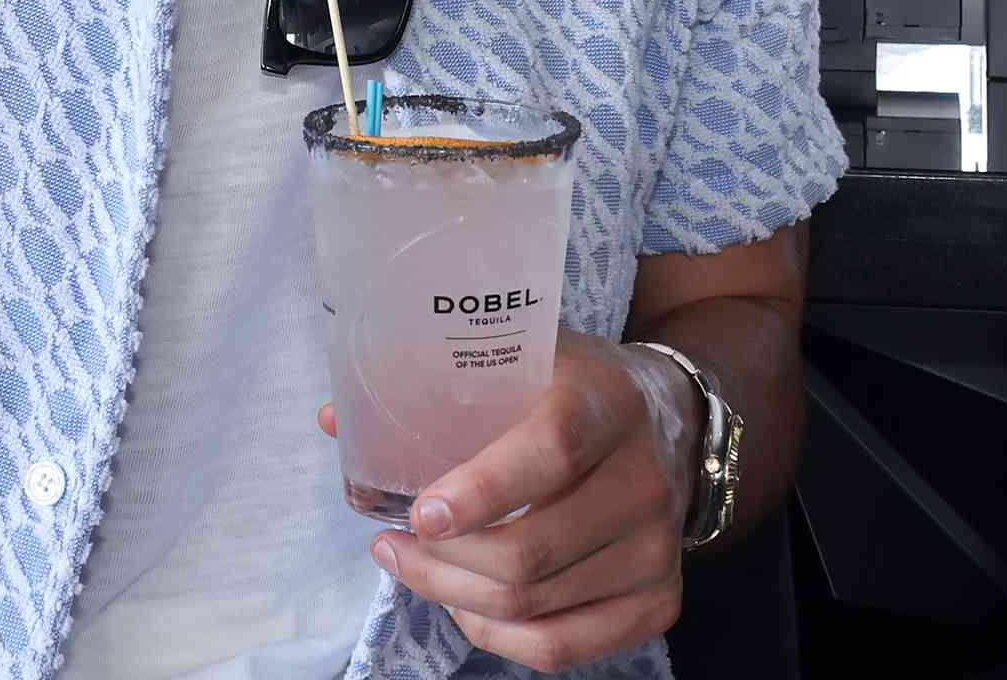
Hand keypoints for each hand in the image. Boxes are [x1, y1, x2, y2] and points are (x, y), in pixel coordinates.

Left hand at [319, 330, 703, 673]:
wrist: (671, 422)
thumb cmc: (569, 388)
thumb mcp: (520, 358)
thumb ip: (433, 381)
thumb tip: (335, 421)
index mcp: (604, 401)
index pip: (551, 452)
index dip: (481, 489)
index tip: (419, 513)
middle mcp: (642, 478)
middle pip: (530, 552)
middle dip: (440, 560)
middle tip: (388, 542)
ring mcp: (657, 548)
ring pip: (535, 606)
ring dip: (454, 595)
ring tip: (410, 565)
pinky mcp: (661, 601)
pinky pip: (562, 648)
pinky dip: (497, 635)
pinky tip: (462, 603)